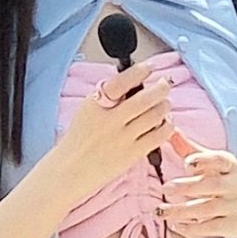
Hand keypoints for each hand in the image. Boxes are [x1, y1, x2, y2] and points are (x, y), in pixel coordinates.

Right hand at [52, 60, 175, 206]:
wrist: (69, 170)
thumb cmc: (79, 140)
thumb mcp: (87, 110)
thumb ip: (108, 96)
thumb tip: (134, 81)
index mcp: (95, 105)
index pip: (121, 82)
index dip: (140, 71)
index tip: (150, 67)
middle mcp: (109, 120)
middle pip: (144, 98)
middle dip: (161, 88)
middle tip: (165, 84)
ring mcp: (122, 138)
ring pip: (155, 115)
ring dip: (165, 106)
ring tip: (165, 103)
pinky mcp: (132, 154)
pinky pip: (158, 136)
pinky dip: (167, 126)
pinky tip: (165, 122)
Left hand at [155, 132, 236, 237]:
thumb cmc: (226, 182)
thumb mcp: (213, 165)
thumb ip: (190, 149)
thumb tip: (169, 128)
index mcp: (229, 167)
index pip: (221, 160)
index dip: (204, 160)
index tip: (187, 162)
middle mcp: (234, 185)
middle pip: (212, 185)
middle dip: (188, 187)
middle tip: (166, 188)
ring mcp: (234, 206)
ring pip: (208, 208)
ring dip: (182, 210)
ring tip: (161, 211)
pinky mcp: (232, 226)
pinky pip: (211, 228)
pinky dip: (192, 227)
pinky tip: (175, 225)